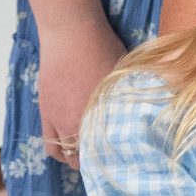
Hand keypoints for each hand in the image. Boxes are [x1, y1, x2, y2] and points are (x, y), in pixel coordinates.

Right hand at [36, 11, 125, 165]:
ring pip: (64, 154)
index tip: (123, 161)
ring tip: (87, 158)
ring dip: (75, 159)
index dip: (114, 160)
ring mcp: (57, 120)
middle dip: (96, 162)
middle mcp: (76, 124)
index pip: (105, 152)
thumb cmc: (103, 50)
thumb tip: (149, 113)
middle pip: (85, 157)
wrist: (71, 34)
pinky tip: (69, 149)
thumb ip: (131, 101)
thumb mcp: (126, 76)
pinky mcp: (45, 112)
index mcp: (98, 117)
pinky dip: (59, 151)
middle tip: (107, 160)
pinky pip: (49, 143)